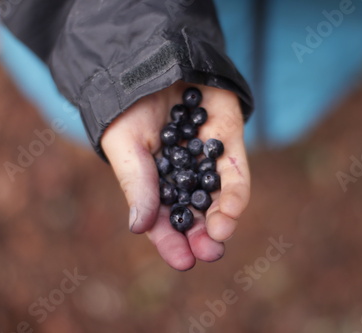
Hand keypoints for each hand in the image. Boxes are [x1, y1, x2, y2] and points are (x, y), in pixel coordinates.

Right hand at [101, 81, 250, 270]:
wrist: (152, 57)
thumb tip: (138, 229)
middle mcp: (183, 173)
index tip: (183, 262)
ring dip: (221, 220)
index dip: (172, 242)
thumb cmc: (128, 104)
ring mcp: (207, 158)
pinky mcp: (228, 140)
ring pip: (219, 198)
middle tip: (207, 254)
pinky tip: (229, 211)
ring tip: (218, 235)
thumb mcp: (125, 145)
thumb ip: (136, 184)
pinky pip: (236, 171)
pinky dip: (235, 193)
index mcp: (155, 179)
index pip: (164, 218)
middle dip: (201, 236)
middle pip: (195, 213)